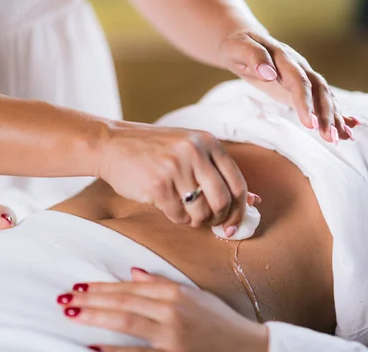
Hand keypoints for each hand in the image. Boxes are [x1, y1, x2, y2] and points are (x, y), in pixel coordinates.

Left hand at [57, 268, 268, 351]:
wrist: (246, 346)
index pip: (132, 287)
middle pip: (124, 302)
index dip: (104, 286)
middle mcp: (172, 310)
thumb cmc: (219, 320)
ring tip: (72, 314)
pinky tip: (94, 346)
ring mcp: (171, 335)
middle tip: (66, 299)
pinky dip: (114, 349)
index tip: (82, 286)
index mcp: (176, 293)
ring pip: (126, 323)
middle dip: (92, 300)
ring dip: (96, 318)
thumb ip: (162, 284)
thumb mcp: (194, 295)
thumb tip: (133, 273)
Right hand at [99, 123, 255, 234]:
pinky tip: (171, 209)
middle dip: (219, 219)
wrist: (113, 144)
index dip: (240, 209)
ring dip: (197, 221)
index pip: (237, 184)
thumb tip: (255, 201)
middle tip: (210, 223)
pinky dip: (178, 218)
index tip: (234, 225)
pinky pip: (178, 215)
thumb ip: (221, 173)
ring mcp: (176, 167)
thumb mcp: (193, 151)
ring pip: (201, 211)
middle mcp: (195, 152)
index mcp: (209, 143)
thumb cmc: (157, 150)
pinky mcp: (157, 184)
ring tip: (189, 215)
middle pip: (222, 200)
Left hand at [220, 30, 358, 143]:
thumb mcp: (239, 48)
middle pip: (320, 90)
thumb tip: (268, 72)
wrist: (246, 41)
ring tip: (341, 139)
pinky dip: (338, 114)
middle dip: (327, 115)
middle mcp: (300, 67)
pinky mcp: (305, 87)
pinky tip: (349, 129)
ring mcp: (305, 76)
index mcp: (284, 58)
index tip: (310, 124)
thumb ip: (254, 57)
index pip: (299, 82)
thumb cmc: (239, 46)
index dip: (306, 103)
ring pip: (325, 97)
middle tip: (330, 138)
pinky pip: (324, 101)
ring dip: (334, 118)